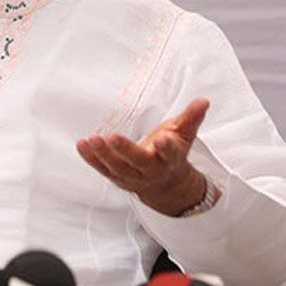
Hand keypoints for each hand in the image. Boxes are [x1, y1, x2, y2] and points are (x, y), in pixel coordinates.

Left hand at [76, 98, 212, 215]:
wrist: (166, 185)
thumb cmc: (171, 153)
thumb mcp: (184, 135)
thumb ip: (191, 118)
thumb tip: (203, 100)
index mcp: (170, 159)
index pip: (170, 153)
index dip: (167, 147)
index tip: (162, 139)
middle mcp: (151, 170)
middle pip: (138, 162)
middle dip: (126, 151)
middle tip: (113, 137)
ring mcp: (132, 176)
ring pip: (117, 167)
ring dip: (102, 154)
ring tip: (91, 140)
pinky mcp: (117, 177)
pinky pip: (102, 169)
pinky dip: (90, 158)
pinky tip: (81, 145)